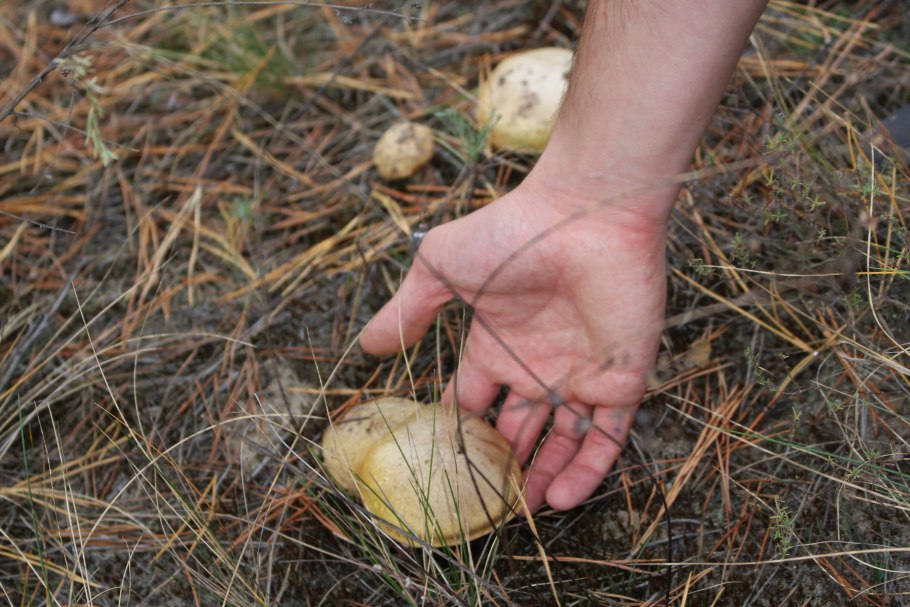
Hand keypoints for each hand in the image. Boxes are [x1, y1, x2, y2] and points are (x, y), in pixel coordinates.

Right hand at [360, 180, 668, 511]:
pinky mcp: (621, 380)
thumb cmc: (510, 233)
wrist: (583, 214)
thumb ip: (406, 312)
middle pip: (516, 431)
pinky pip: (607, 439)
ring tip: (521, 514)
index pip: (473, 404)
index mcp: (496, 347)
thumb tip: (365, 346)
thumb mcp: (441, 270)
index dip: (458, 434)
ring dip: (542, 479)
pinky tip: (559, 499)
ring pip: (562, 442)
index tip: (440, 471)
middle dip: (500, 467)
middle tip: (482, 507)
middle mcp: (537, 366)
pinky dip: (586, 471)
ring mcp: (580, 375)